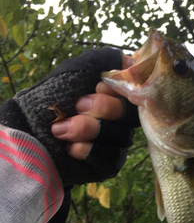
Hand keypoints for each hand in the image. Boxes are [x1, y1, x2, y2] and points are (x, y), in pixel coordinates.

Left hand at [0, 49, 138, 185]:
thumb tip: (131, 61)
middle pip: (130, 115)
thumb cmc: (51, 97)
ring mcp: (116, 141)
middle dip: (102, 108)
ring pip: (121, 136)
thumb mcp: (75, 70)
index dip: (120, 90)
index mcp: (115, 95)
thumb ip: (104, 60)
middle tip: (77, 106)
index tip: (97, 86)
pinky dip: (88, 149)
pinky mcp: (109, 162)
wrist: (28, 130)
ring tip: (61, 128)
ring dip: (88, 129)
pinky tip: (69, 147)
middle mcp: (120, 118)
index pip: (136, 92)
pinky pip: (112, 156)